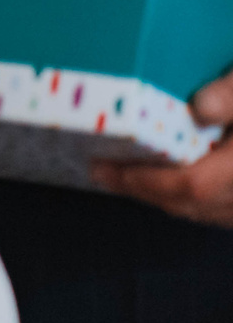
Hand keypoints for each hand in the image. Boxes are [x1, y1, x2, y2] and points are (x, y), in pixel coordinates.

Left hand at [97, 72, 232, 226]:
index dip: (144, 182)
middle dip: (143, 190)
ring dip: (165, 198)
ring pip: (206, 214)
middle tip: (101, 170)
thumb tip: (201, 107)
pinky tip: (168, 183)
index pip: (192, 186)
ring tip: (125, 176)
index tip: (103, 167)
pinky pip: (222, 214)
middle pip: (192, 205)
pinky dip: (192, 201)